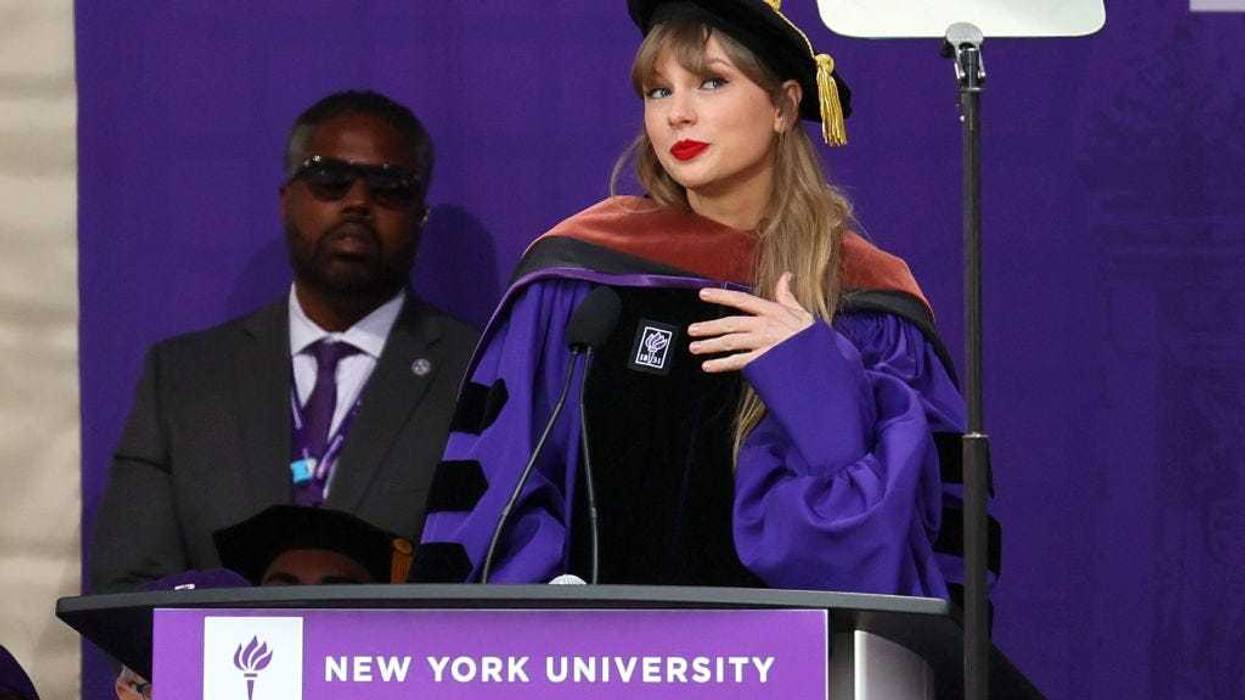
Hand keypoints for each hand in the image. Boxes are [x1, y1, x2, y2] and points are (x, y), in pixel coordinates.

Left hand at [688, 272, 813, 372]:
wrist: (823, 360)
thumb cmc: (811, 337)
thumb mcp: (802, 312)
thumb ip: (787, 295)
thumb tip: (786, 275)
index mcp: (772, 311)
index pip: (742, 300)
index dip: (721, 296)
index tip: (703, 294)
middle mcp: (764, 326)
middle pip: (730, 324)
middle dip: (709, 327)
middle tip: (692, 331)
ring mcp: (763, 344)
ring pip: (730, 342)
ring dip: (710, 345)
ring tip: (694, 348)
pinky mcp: (764, 361)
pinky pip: (738, 362)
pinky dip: (721, 364)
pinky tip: (708, 366)